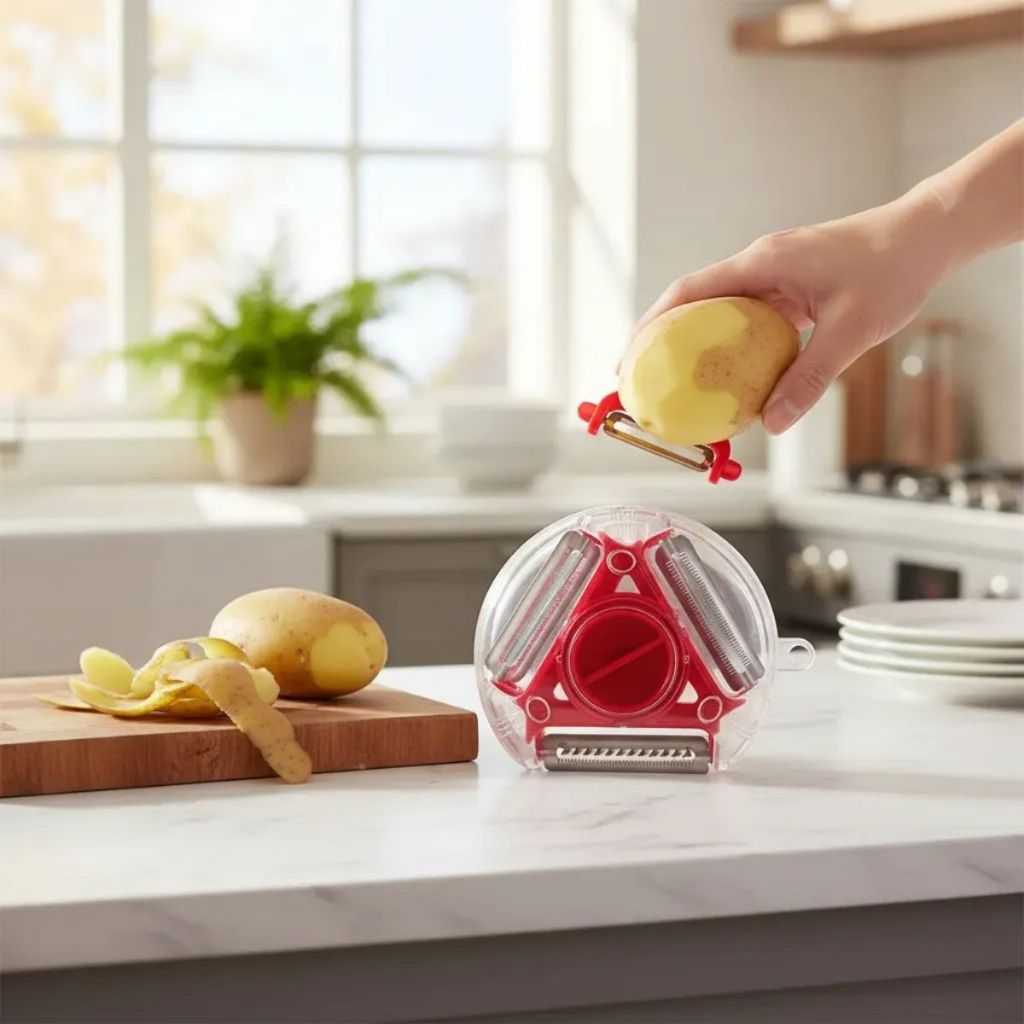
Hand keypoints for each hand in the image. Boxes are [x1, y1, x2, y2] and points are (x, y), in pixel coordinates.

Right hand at [636, 187, 951, 433]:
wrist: (930, 234)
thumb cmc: (894, 270)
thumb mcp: (851, 330)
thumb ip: (809, 377)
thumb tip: (772, 424)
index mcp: (763, 263)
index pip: (688, 292)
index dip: (651, 326)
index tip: (630, 359)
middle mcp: (760, 264)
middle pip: (692, 301)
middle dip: (661, 339)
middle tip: (641, 379)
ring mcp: (774, 274)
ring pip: (718, 310)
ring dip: (694, 343)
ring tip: (674, 382)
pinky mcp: (790, 286)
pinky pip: (747, 318)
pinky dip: (729, 345)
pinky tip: (728, 375)